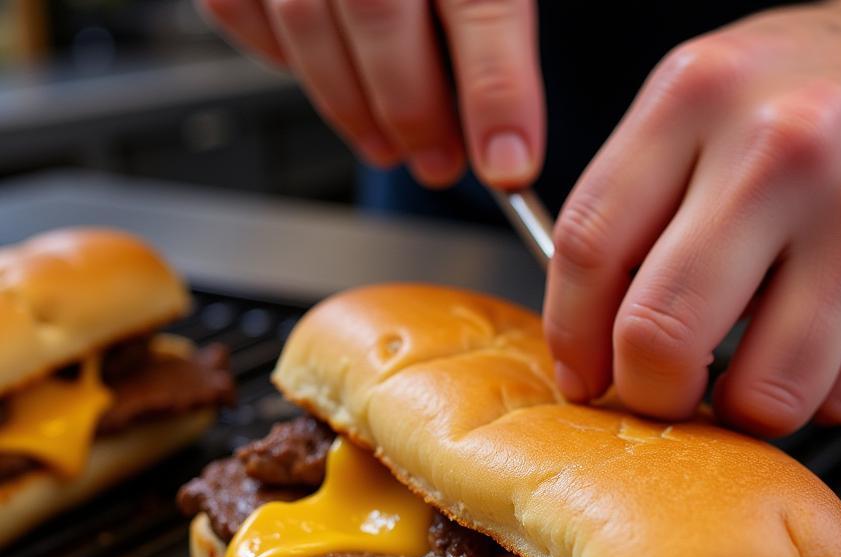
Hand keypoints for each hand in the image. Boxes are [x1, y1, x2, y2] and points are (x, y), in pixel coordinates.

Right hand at [198, 0, 543, 188]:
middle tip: (441, 165)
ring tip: (391, 147)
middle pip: (381, 10)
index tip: (509, 165)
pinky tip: (331, 82)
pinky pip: (239, 10)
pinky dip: (287, 63)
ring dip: (352, 106)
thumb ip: (492, 19)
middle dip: (415, 110)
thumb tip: (506, 137)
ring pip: (305, 19)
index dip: (496, 87)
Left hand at [543, 0, 840, 434]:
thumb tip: (588, 338)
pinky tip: (819, 347)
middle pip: (661, 335)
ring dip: (742, 410)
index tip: (583, 373)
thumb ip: (630, 206)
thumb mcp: (696, 104)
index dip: (571, 338)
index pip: (590, 249)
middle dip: (649, 394)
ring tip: (746, 372)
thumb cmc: (808, 94)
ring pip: (767, 395)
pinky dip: (820, 397)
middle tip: (661, 390)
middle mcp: (784, 152)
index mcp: (697, 98)